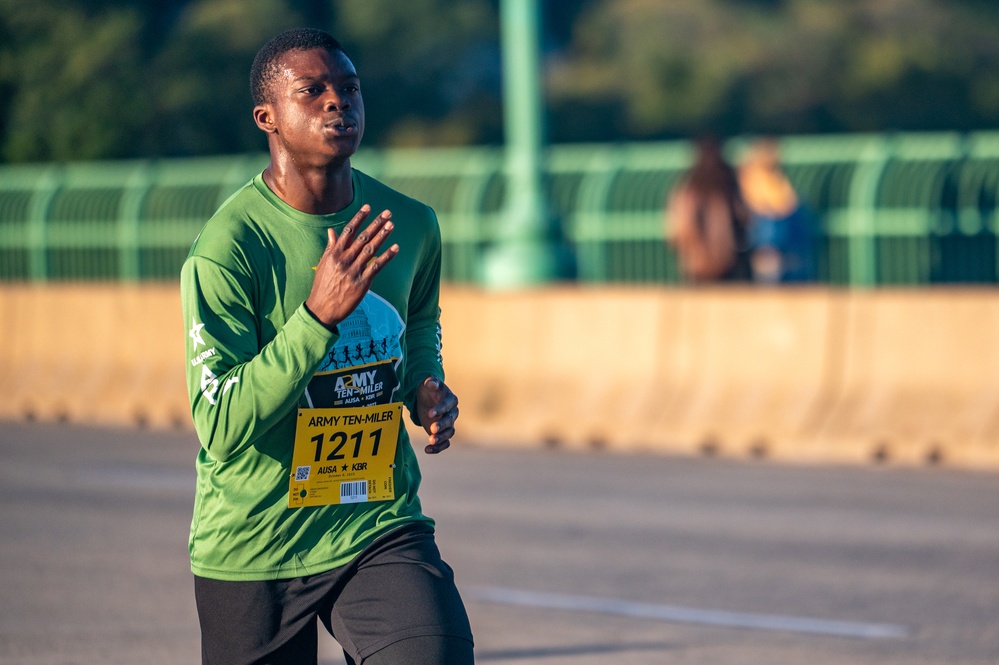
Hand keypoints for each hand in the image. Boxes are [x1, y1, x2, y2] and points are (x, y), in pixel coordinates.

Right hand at [305, 205, 397, 329]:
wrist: (322, 309)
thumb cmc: (323, 286)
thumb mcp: (324, 264)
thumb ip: (330, 247)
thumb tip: (331, 231)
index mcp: (335, 253)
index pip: (349, 231)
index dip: (359, 218)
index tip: (369, 207)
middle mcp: (344, 260)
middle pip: (363, 238)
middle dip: (376, 224)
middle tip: (387, 213)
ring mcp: (353, 271)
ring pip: (370, 249)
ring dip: (382, 236)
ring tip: (392, 225)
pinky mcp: (362, 283)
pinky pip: (377, 267)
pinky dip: (387, 256)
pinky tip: (396, 248)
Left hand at [416, 377, 458, 453]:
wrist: (428, 397)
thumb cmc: (429, 389)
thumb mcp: (428, 383)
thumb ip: (431, 382)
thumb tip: (432, 383)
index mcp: (450, 399)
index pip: (447, 405)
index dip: (439, 409)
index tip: (430, 414)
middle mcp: (452, 412)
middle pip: (450, 421)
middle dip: (441, 426)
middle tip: (432, 429)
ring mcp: (448, 424)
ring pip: (449, 433)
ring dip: (441, 438)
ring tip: (430, 441)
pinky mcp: (443, 432)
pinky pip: (445, 443)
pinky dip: (438, 448)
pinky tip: (427, 450)